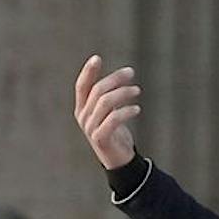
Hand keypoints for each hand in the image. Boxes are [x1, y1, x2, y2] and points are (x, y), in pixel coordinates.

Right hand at [74, 55, 141, 171]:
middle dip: (115, 79)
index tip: (97, 58)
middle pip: (97, 91)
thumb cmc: (115, 133)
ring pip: (105, 102)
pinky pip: (113, 119)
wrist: (118, 160)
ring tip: (137, 90)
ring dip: (123, 93)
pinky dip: (126, 111)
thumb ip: (107, 98)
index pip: (81, 86)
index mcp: (82, 109)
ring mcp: (90, 128)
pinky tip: (137, 109)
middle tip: (131, 72)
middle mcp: (83, 117)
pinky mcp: (101, 138)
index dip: (88, 72)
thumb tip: (120, 77)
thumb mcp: (108, 113)